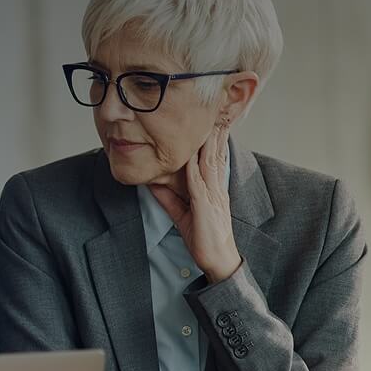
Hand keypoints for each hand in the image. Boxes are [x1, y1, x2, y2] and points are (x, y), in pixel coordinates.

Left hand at [148, 125, 242, 281]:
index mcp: (213, 188)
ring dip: (208, 144)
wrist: (217, 259)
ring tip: (208, 123)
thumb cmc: (203, 236)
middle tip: (216, 111)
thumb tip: (153, 182)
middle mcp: (215, 188)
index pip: (213, 158)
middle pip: (215, 155)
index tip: (211, 120)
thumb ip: (168, 197)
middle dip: (215, 133)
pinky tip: (192, 156)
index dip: (213, 139)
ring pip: (210, 164)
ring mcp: (213, 196)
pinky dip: (195, 169)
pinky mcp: (206, 207)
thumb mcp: (181, 213)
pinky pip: (199, 184)